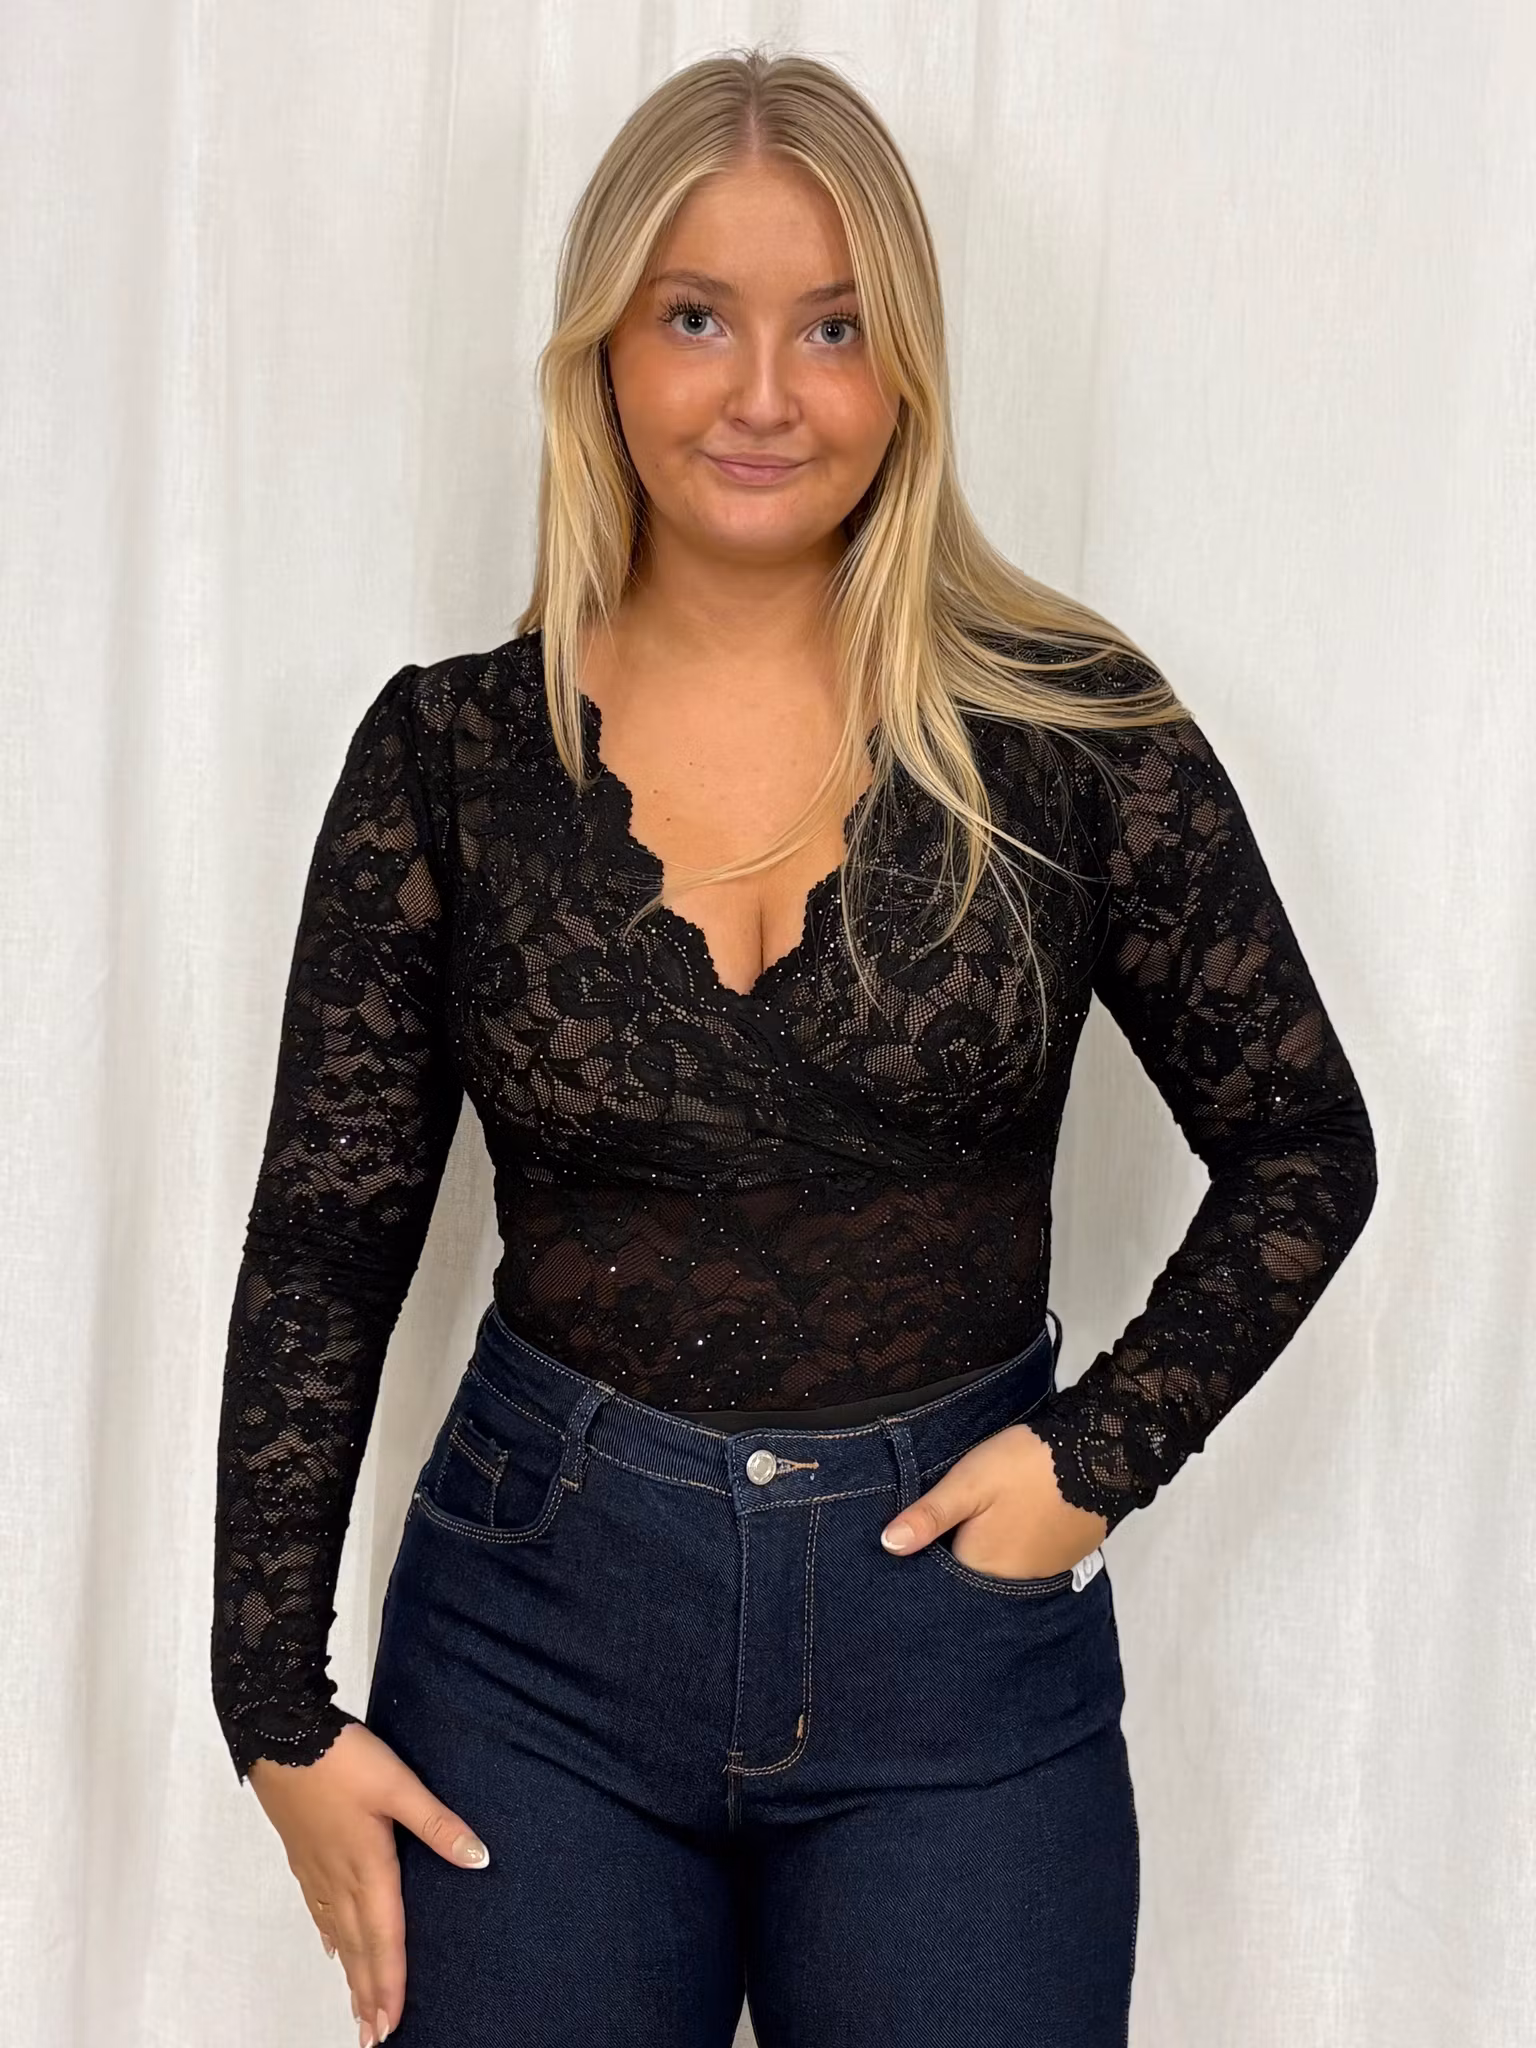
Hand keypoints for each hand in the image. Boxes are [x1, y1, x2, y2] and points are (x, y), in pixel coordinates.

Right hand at [248, 1721, 491, 2045]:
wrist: (279, 1735)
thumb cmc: (343, 1759)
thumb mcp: (399, 1784)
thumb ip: (438, 1824)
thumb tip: (481, 1859)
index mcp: (368, 1866)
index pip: (385, 1938)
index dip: (390, 1983)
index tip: (392, 2025)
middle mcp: (340, 1878)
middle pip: (358, 1947)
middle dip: (368, 1994)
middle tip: (373, 2038)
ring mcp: (317, 1868)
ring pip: (338, 1934)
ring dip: (350, 1973)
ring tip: (356, 2007)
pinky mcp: (303, 1854)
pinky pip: (318, 1909)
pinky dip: (329, 1935)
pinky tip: (332, 1947)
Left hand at [879, 1421, 1108, 1577]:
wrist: (1099, 1453)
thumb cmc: (1025, 1467)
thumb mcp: (968, 1483)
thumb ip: (929, 1517)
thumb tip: (888, 1546)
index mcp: (981, 1568)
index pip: (942, 1573)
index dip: (931, 1550)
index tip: (927, 1526)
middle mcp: (1013, 1582)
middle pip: (973, 1571)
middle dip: (961, 1548)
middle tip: (961, 1512)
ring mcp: (1044, 1572)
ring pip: (1003, 1564)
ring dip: (994, 1545)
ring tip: (989, 1513)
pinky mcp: (1067, 1556)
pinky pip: (1031, 1558)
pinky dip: (1020, 1542)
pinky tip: (1017, 1516)